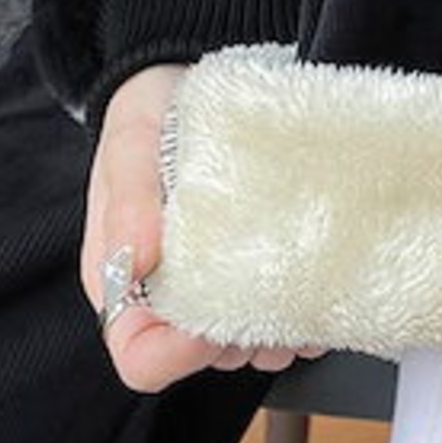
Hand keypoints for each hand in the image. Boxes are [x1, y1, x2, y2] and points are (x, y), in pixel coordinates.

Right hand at [80, 62, 324, 392]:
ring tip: (307, 289)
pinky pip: (280, 315)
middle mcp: (165, 297)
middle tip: (282, 298)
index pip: (141, 355)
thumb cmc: (147, 119)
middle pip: (206, 356)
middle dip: (247, 338)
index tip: (220, 322)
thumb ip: (131, 200)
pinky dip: (304, 311)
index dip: (181, 354)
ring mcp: (211, 289)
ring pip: (248, 342)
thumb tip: (139, 256)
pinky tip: (320, 286)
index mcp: (121, 283)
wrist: (180, 86)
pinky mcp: (250, 273)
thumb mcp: (130, 146)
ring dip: (282, 327)